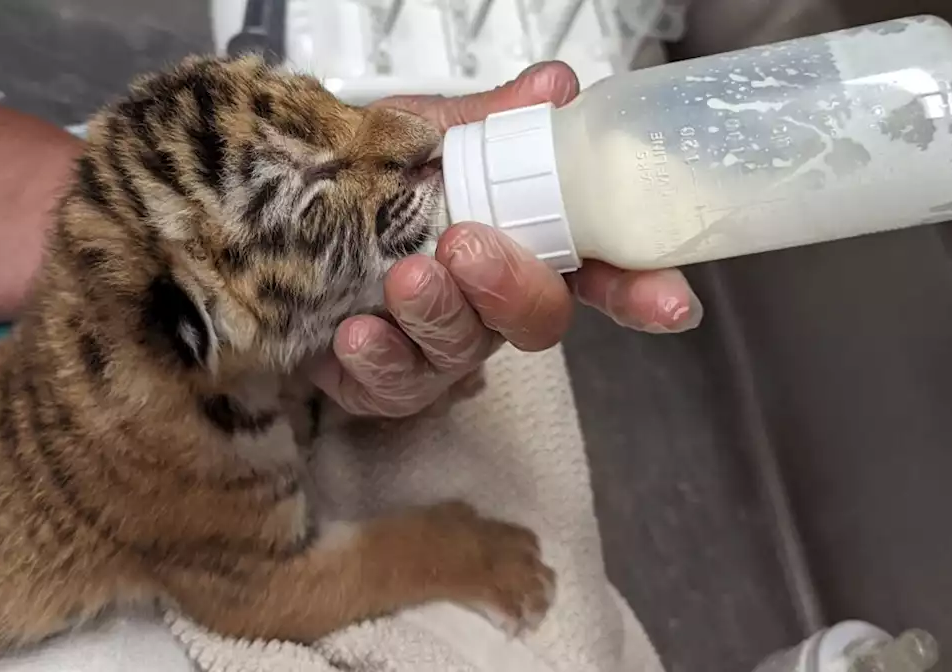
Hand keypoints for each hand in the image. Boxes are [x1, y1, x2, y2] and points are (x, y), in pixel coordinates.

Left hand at [310, 62, 703, 417]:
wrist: (280, 224)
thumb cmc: (366, 184)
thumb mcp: (424, 138)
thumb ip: (488, 122)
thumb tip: (554, 87)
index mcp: (519, 243)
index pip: (598, 271)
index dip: (639, 290)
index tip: (671, 305)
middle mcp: (491, 303)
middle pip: (537, 319)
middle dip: (511, 287)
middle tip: (467, 248)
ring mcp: (442, 348)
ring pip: (464, 351)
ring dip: (439, 315)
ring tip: (404, 279)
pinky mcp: (387, 383)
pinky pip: (395, 387)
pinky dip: (377, 358)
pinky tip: (356, 333)